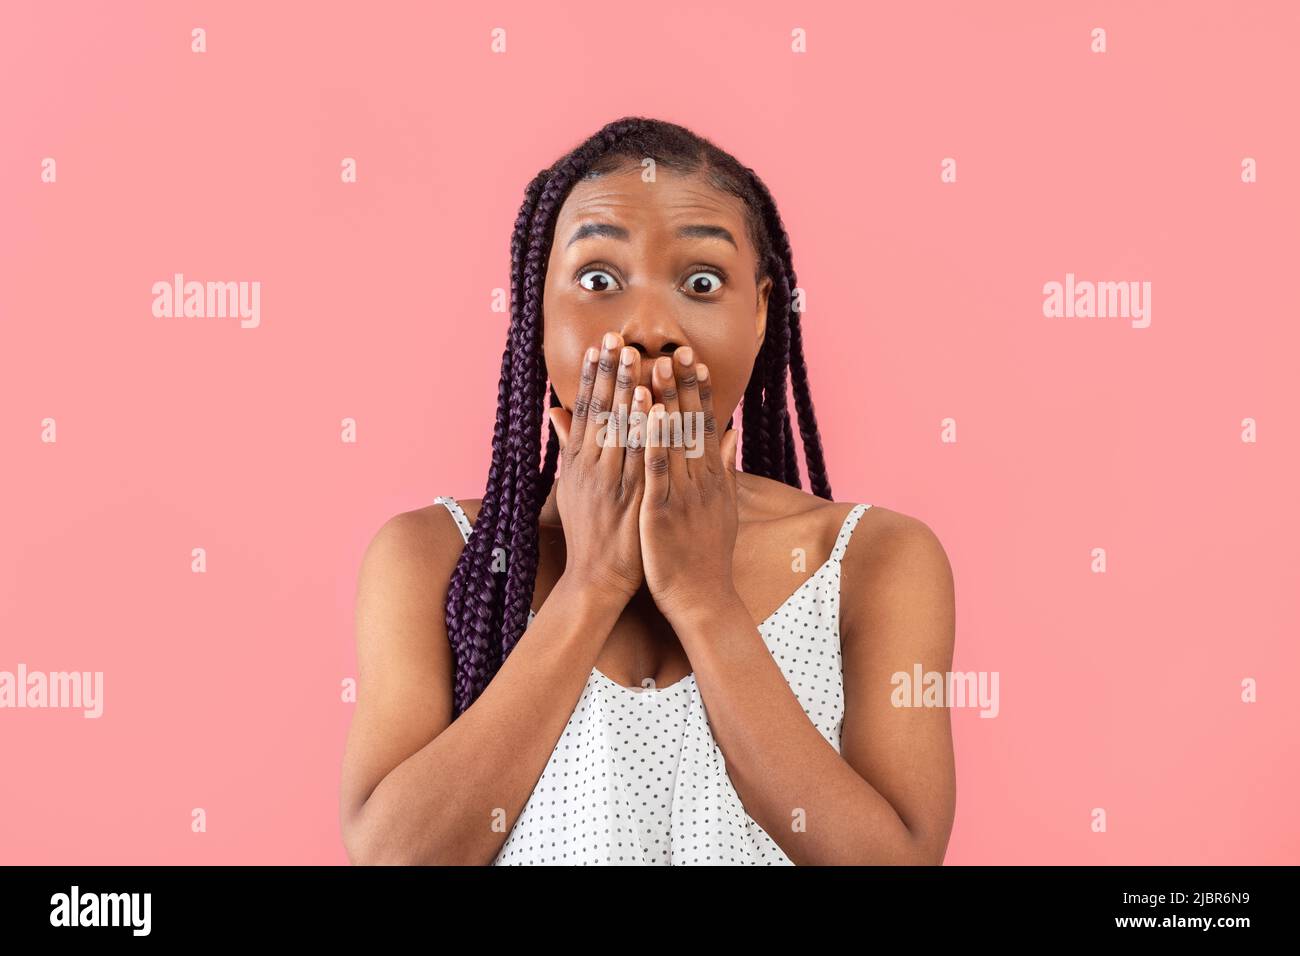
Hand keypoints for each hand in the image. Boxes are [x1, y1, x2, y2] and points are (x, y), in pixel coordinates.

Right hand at [546, 332, 653, 606]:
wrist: (597, 579)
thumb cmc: (588, 532)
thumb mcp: (570, 487)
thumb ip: (568, 446)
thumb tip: (557, 410)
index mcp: (579, 463)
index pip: (586, 410)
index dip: (593, 376)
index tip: (599, 345)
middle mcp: (593, 468)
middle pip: (602, 412)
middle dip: (610, 373)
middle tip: (617, 337)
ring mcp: (613, 483)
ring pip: (621, 430)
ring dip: (628, 391)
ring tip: (636, 358)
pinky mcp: (633, 499)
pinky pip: (641, 458)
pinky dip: (647, 430)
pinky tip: (654, 405)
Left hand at [638, 348, 740, 621]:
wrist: (701, 600)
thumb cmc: (704, 556)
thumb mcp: (722, 508)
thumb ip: (724, 469)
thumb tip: (731, 433)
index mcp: (711, 479)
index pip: (705, 427)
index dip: (700, 393)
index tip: (695, 360)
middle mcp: (700, 481)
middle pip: (691, 425)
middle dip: (683, 385)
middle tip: (676, 348)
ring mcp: (682, 494)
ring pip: (673, 438)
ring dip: (666, 399)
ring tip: (656, 365)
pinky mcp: (662, 511)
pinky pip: (657, 469)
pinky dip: (653, 439)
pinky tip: (647, 413)